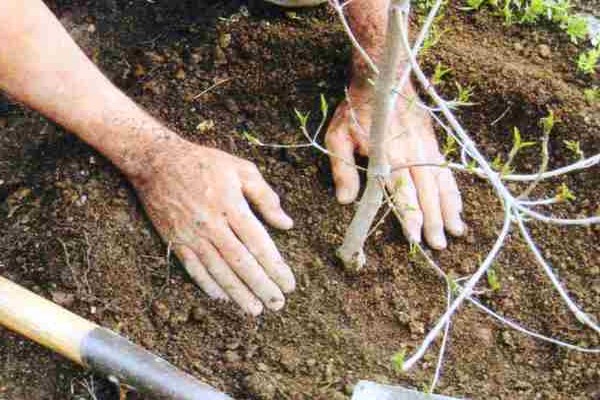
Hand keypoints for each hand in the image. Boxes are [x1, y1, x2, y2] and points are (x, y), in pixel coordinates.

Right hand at [133, 139, 294, 314]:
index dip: (275, 267)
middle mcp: (211, 224)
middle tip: (278, 304)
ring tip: (255, 309)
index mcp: (230, 205)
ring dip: (238, 293)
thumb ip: (266, 197)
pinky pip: (193, 268)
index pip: (258, 243)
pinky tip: (223, 297)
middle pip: (240, 263)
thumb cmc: (205, 163)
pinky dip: (208, 285)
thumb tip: (286, 224)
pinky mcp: (175, 241)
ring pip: (217, 271)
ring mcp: (191, 235)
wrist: (157, 161)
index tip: (289, 283)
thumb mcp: (241, 169)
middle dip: (261, 286)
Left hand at [325, 84, 464, 248]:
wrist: (384, 77)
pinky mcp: (432, 142)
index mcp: (389, 155)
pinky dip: (453, 190)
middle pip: (426, 193)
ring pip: (441, 184)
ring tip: (457, 231)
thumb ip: (343, 170)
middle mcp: (412, 153)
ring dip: (449, 209)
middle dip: (433, 221)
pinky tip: (457, 206)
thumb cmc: (357, 110)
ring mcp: (426, 148)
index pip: (402, 191)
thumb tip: (345, 201)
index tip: (415, 237)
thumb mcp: (338, 137)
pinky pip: (446, 171)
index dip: (409, 215)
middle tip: (438, 244)